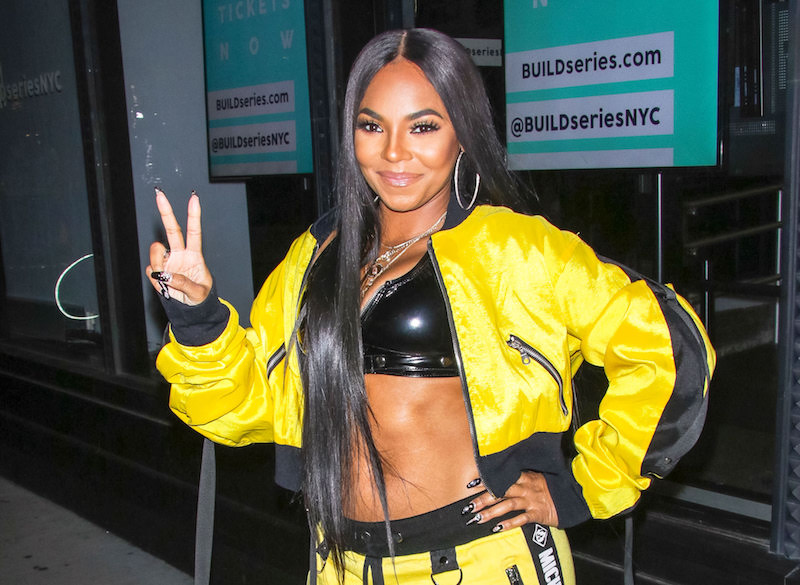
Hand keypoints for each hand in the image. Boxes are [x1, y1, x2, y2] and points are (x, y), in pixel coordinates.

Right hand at [146, 188, 212, 304]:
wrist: (191, 308)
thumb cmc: (199, 296)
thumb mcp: (199, 293)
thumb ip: (184, 284)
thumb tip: (167, 275)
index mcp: (194, 255)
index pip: (194, 232)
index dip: (193, 215)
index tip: (194, 198)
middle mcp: (179, 254)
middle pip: (172, 230)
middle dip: (166, 211)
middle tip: (159, 194)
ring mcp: (167, 261)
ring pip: (156, 251)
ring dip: (159, 261)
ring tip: (167, 278)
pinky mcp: (157, 272)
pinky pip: (151, 271)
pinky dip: (157, 279)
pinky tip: (164, 284)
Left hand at [464, 471, 558, 531]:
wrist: (569, 497)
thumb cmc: (549, 487)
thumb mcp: (533, 478)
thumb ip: (517, 479)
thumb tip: (497, 481)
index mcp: (523, 476)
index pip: (500, 477)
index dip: (485, 481)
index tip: (470, 484)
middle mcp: (525, 487)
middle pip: (501, 492)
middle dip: (483, 499)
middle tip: (469, 506)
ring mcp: (531, 500)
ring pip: (507, 506)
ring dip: (491, 512)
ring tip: (477, 518)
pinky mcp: (537, 513)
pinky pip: (521, 519)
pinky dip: (508, 524)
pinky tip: (497, 528)